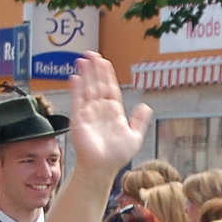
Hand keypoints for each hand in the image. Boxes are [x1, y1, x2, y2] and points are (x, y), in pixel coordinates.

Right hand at [67, 52, 152, 174]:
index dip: (107, 74)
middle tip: (91, 53)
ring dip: (85, 74)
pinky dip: (76, 89)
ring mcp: (88, 113)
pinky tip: (76, 77)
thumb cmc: (117, 155)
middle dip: (94, 69)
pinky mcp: (79, 119)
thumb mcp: (135, 137)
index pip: (109, 88)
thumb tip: (145, 106)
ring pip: (87, 89)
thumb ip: (139, 121)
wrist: (103, 168)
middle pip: (97, 84)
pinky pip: (77, 101)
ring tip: (83, 59)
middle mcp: (100, 110)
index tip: (103, 61)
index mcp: (113, 111)